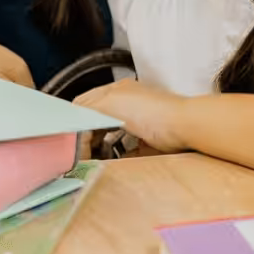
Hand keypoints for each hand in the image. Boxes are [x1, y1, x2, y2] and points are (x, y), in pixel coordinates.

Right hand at [73, 79, 189, 153]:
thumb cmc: (152, 112)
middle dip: (85, 136)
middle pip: (96, 121)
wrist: (186, 126)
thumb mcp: (111, 104)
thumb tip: (72, 119)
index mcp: (115, 91)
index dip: (73, 120)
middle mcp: (125, 104)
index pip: (84, 104)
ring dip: (98, 148)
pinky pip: (125, 150)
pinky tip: (111, 162)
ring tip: (92, 159)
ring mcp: (137, 123)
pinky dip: (116, 156)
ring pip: (108, 136)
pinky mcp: (148, 141)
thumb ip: (87, 108)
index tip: (67, 137)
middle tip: (78, 152)